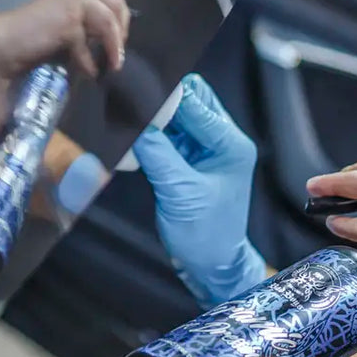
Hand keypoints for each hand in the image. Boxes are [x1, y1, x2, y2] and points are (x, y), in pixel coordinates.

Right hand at [0, 0, 129, 78]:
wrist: (6, 41)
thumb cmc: (32, 35)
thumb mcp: (66, 23)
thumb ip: (86, 23)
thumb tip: (111, 40)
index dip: (121, 22)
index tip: (118, 43)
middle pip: (117, 6)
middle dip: (121, 32)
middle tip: (118, 54)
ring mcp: (75, 1)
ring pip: (109, 23)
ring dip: (113, 48)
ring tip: (112, 67)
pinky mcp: (70, 20)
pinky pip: (90, 44)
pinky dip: (90, 61)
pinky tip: (88, 72)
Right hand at [132, 74, 265, 304]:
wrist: (212, 264)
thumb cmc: (206, 234)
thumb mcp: (179, 192)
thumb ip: (156, 152)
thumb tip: (133, 120)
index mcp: (230, 143)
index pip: (195, 101)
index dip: (164, 95)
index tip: (132, 92)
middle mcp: (220, 139)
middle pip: (188, 98)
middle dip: (159, 98)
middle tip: (128, 104)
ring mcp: (203, 148)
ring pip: (175, 114)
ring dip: (152, 116)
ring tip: (125, 119)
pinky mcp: (186, 158)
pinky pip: (165, 133)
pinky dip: (148, 133)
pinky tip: (130, 137)